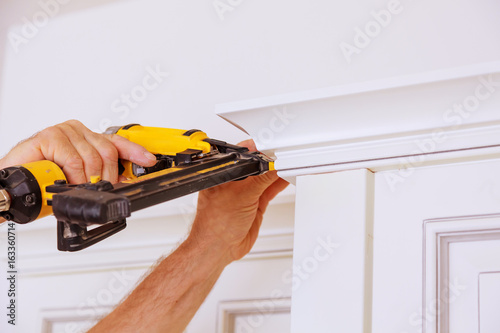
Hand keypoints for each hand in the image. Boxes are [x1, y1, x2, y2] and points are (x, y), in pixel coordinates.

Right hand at [0, 120, 156, 183]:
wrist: (16, 180)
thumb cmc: (44, 178)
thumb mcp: (79, 179)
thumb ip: (99, 176)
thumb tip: (124, 183)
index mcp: (87, 139)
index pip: (117, 142)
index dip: (136, 151)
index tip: (149, 160)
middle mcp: (78, 131)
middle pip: (108, 152)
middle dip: (107, 177)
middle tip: (97, 189)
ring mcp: (64, 131)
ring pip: (92, 158)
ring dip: (86, 180)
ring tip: (75, 186)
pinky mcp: (50, 136)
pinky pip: (74, 160)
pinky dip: (73, 176)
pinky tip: (65, 180)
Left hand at [189, 139, 288, 262]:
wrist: (219, 248)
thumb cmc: (215, 224)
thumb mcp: (242, 195)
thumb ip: (261, 180)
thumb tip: (273, 166)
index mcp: (225, 173)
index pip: (245, 155)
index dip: (260, 150)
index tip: (275, 147)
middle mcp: (235, 181)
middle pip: (258, 165)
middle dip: (272, 160)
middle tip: (286, 156)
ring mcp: (246, 193)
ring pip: (266, 177)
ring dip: (278, 172)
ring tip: (291, 165)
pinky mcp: (255, 204)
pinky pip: (270, 189)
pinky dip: (280, 184)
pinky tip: (287, 177)